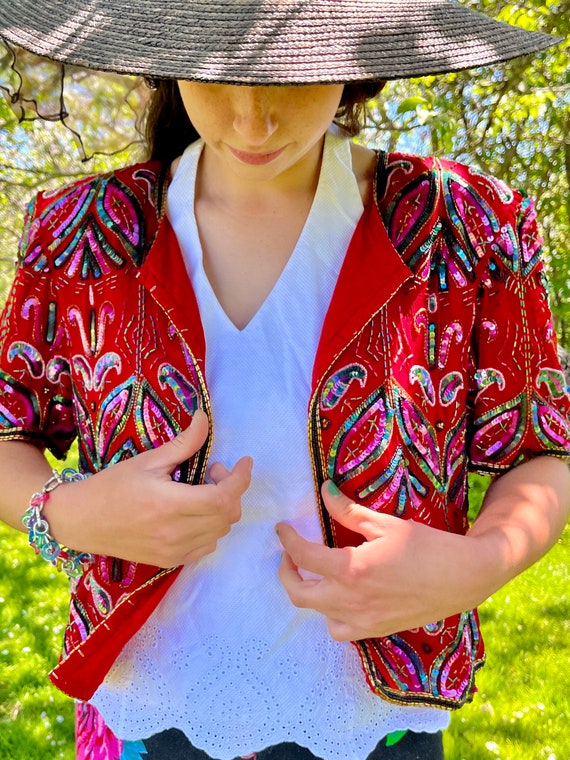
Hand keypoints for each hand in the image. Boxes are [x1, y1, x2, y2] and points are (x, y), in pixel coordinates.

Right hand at [46, 409, 252, 566]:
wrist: (82, 520)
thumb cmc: (113, 486)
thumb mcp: (149, 460)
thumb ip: (184, 443)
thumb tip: (205, 418)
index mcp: (170, 504)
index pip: (224, 497)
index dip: (241, 479)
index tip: (244, 462)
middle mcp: (175, 532)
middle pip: (227, 515)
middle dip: (230, 490)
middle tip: (213, 472)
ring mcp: (174, 551)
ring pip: (220, 532)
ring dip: (221, 509)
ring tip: (202, 491)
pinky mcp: (169, 561)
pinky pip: (206, 547)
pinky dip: (211, 528)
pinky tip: (195, 513)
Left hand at [277, 481, 494, 640]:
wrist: (463, 576)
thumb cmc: (426, 546)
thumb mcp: (385, 524)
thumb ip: (349, 511)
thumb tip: (324, 491)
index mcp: (350, 569)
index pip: (303, 556)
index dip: (287, 540)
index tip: (282, 529)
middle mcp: (350, 600)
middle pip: (298, 593)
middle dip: (286, 571)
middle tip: (290, 555)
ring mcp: (362, 620)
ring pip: (317, 613)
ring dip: (309, 594)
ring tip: (314, 574)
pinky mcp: (376, 630)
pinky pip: (340, 629)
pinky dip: (331, 615)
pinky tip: (339, 597)